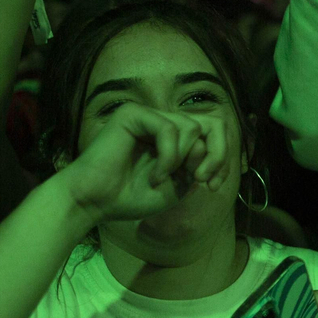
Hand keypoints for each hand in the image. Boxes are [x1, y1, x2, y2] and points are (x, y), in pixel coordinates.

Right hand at [56, 103, 229, 225]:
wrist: (96, 203)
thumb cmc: (131, 197)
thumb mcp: (178, 185)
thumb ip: (199, 166)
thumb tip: (210, 148)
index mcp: (176, 138)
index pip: (214, 134)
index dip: (222, 158)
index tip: (212, 186)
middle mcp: (164, 122)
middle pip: (211, 123)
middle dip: (216, 154)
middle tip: (201, 180)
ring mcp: (149, 116)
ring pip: (191, 127)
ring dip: (183, 160)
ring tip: (161, 180)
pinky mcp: (134, 114)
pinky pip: (169, 129)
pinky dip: (168, 157)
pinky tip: (154, 176)